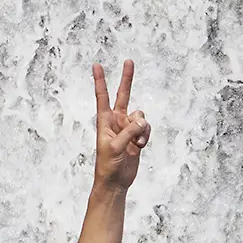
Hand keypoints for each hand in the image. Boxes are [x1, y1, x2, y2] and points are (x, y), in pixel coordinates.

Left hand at [91, 59, 149, 191]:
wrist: (115, 181)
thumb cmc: (107, 165)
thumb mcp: (115, 147)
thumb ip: (129, 132)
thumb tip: (142, 121)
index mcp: (104, 121)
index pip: (102, 96)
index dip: (100, 81)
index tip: (97, 65)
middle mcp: (116, 121)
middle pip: (123, 95)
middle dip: (127, 79)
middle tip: (129, 61)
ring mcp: (127, 128)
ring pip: (141, 117)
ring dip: (142, 128)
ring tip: (137, 142)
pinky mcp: (136, 137)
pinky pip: (146, 129)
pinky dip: (145, 135)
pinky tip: (140, 146)